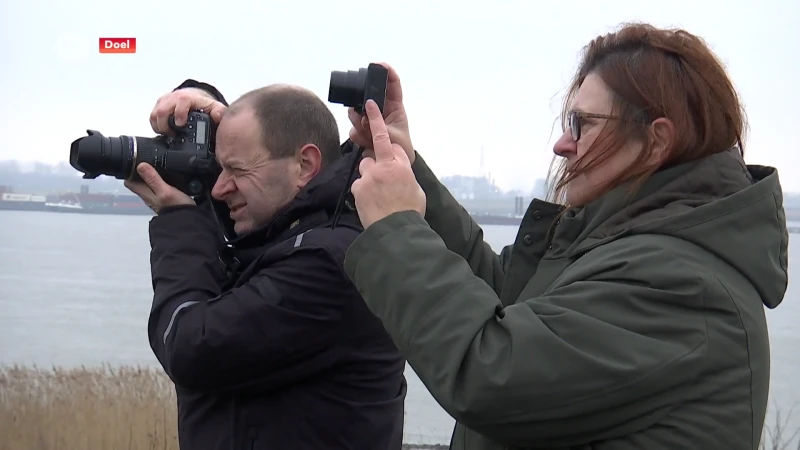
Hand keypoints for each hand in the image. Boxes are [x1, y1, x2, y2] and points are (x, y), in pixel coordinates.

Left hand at [124, 163, 194, 213]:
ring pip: (148, 184)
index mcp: (144, 193)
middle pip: (138, 181)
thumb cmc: (176, 206)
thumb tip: (140, 165)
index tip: (135, 161)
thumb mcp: (165, 190)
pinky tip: (167, 176)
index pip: (128, 181)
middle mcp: (147, 195)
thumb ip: (153, 178)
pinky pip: (157, 186)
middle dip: (140, 171)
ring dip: (150, 175)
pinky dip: (159, 180)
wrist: (187, 220)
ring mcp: (155, 197)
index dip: (129, 170)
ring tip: (157, 165)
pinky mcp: (164, 198)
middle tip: (148, 160)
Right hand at [150, 87, 225, 134]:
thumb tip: (218, 116)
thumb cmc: (203, 104)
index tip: (180, 124)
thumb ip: (219, 112)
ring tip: (168, 134)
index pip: (181, 101)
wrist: (194, 97)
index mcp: (188, 98)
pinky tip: (164, 131)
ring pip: (154, 114)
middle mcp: (174, 97)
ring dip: (159, 126)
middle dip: (165, 125)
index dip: (179, 113)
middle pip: (162, 110)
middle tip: (172, 134)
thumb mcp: (215, 108)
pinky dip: (156, 125)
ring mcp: (165, 101)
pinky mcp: (159, 105)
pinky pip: (152, 116)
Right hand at [347, 62, 415, 164]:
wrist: (392, 167)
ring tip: (369, 135)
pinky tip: (367, 142)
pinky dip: (358, 136)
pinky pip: (353, 128)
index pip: (392, 85)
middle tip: (364, 112)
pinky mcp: (361, 131)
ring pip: (355, 112)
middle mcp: (380, 111)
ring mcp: (369, 120)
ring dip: (359, 123)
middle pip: (366, 97)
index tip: (378, 64)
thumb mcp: (393, 135)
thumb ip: (378, 126)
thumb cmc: (400, 148)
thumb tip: (364, 118)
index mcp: (395, 107)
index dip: (386, 72)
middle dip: (362, 104)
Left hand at [350, 100, 424, 228]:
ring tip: (378, 195)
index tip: (371, 106)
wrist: (396, 230)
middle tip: (383, 182)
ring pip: (364, 169)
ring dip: (369, 178)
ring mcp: (368, 177)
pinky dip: (363, 192)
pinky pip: (359, 185)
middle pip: (372, 156)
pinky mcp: (358, 188)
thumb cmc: (410, 210)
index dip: (377, 122)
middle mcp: (382, 167)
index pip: (387, 138)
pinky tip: (371, 202)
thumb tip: (401, 171)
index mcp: (399, 164)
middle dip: (375, 165)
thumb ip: (405, 174)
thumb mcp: (415, 188)